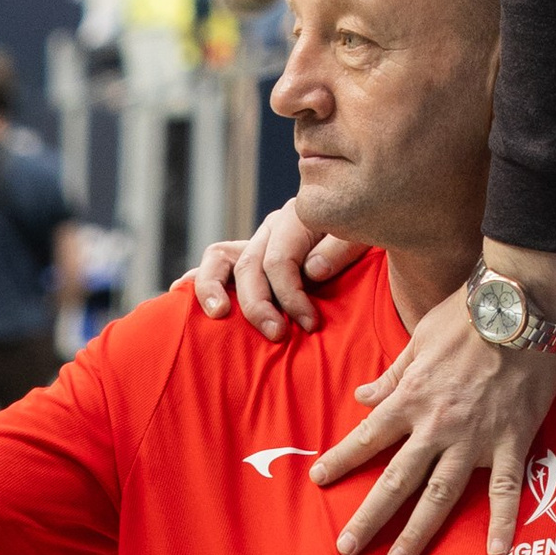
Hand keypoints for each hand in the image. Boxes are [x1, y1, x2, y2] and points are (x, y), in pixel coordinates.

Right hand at [192, 194, 362, 338]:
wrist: (371, 227)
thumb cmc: (370, 238)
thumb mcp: (364, 237)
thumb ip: (340, 249)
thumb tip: (310, 271)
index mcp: (298, 218)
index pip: (280, 261)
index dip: (291, 297)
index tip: (309, 325)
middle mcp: (272, 228)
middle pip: (249, 266)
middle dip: (259, 305)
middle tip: (277, 336)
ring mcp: (255, 241)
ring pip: (220, 260)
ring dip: (215, 290)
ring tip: (220, 315)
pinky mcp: (246, 257)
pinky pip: (214, 264)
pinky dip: (200, 280)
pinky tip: (184, 295)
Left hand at [311, 285, 555, 554]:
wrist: (520, 305)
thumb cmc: (467, 314)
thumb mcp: (420, 337)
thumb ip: (393, 374)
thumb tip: (362, 397)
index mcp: (412, 398)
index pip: (367, 437)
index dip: (341, 460)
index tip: (318, 480)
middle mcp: (436, 426)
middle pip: (396, 481)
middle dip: (369, 517)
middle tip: (347, 549)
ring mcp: (474, 439)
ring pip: (440, 495)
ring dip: (417, 532)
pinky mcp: (511, 441)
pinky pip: (504, 489)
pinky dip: (501, 523)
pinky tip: (495, 554)